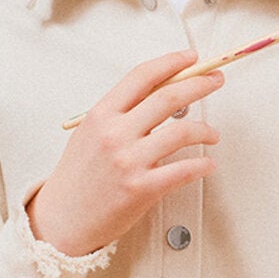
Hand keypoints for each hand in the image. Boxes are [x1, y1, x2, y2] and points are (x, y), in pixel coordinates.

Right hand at [23, 50, 222, 257]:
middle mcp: (115, 134)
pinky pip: (184, 170)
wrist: (62, 219)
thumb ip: (120, 114)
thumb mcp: (90, 134)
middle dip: (199, 84)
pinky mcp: (141, 189)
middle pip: (168, 97)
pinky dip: (203, 165)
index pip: (142, 76)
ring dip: (206, 130)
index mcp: (101, 115)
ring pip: (182, 132)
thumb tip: (160, 93)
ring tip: (213, 134)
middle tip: (216, 80)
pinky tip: (208, 164)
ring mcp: (129, 161)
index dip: (171, 63)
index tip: (191, 59)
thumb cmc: (78, 177)